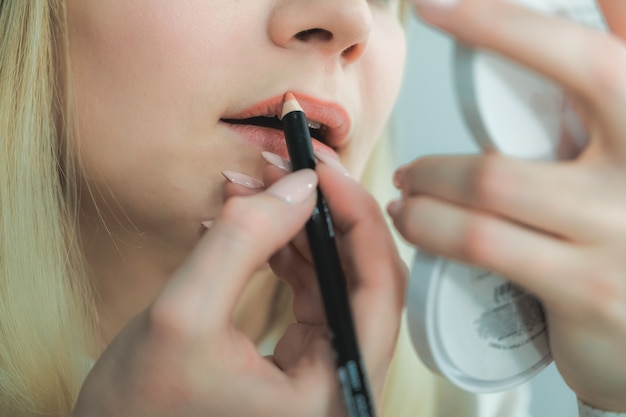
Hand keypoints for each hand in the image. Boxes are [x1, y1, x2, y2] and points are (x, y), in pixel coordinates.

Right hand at [73, 159, 405, 416]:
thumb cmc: (141, 405)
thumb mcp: (181, 315)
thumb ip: (242, 241)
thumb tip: (299, 186)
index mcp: (329, 394)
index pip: (377, 290)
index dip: (356, 218)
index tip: (322, 169)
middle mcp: (340, 381)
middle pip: (363, 277)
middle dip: (324, 214)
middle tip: (289, 168)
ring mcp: (323, 366)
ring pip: (336, 275)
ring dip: (299, 225)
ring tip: (257, 189)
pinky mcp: (303, 351)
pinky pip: (311, 285)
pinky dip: (284, 247)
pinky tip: (255, 220)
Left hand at [390, 0, 625, 410]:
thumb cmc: (619, 245)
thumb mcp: (616, 171)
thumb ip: (594, 118)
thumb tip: (544, 44)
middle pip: (582, 65)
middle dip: (496, 23)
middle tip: (433, 7)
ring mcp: (623, 225)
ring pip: (495, 176)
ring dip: (430, 172)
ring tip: (409, 180)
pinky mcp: (587, 285)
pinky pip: (479, 239)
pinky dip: (428, 224)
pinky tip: (413, 219)